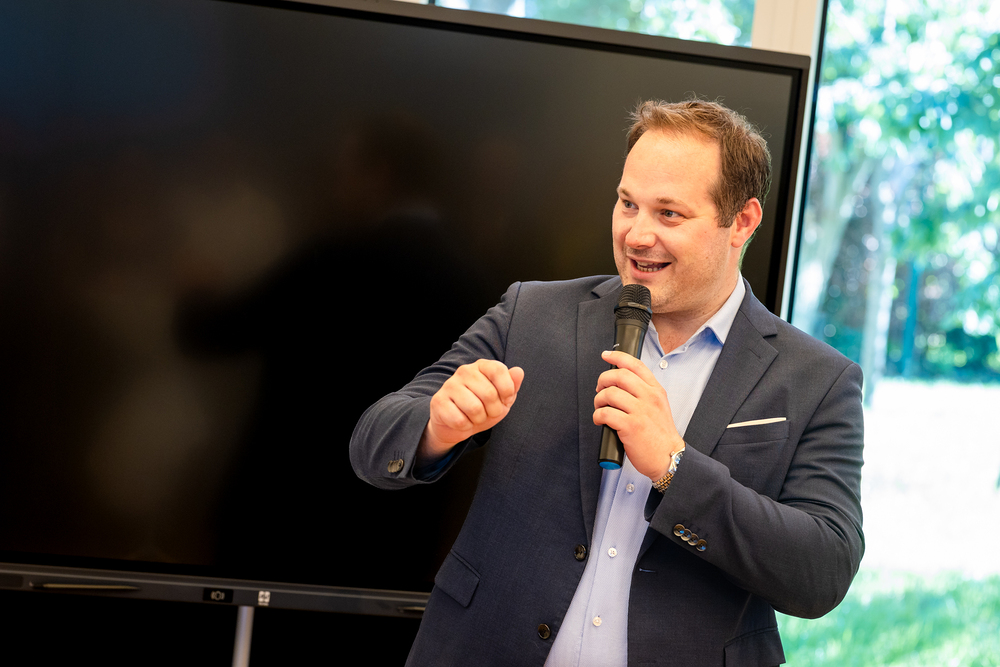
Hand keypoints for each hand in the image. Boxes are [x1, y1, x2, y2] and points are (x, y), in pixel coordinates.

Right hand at [419, 359, 524, 463]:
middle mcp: (464, 371)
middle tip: (488, 412)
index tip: (505, 400)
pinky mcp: (438, 401)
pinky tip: (462, 421)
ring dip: (479, 420)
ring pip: (474, 408)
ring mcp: (449, 385)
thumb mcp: (502, 398)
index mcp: (482, 366)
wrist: (457, 424)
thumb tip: (519, 371)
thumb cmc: (483, 407)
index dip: (507, 390)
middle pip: (489, 394)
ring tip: (475, 417)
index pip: (498, 370)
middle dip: (493, 411)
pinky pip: (459, 420)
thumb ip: (512, 385)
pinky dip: (465, 426)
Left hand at [593, 350, 683, 480]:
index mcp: (656, 390)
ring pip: (609, 393)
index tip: (606, 355)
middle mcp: (649, 397)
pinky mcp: (631, 426)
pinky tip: (600, 420)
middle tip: (599, 390)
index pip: (635, 365)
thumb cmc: (660, 434)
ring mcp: (640, 411)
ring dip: (598, 400)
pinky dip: (597, 415)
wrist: (668, 457)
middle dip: (602, 380)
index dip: (617, 356)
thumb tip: (620, 383)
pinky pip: (605, 413)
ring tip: (600, 408)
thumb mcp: (659, 406)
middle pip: (618, 376)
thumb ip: (644, 392)